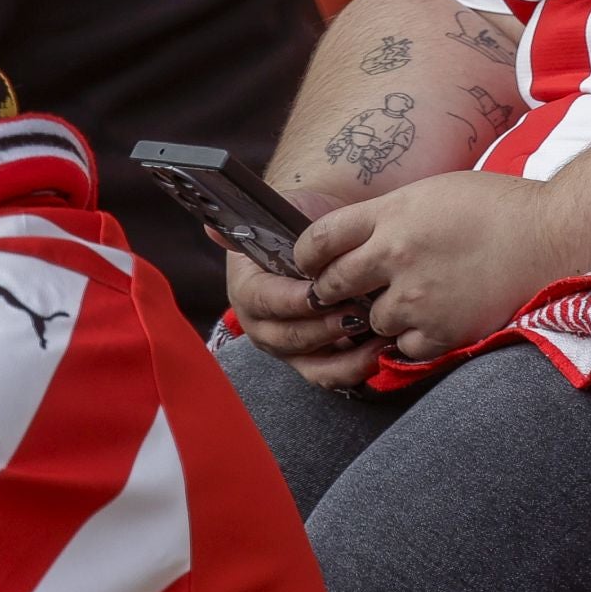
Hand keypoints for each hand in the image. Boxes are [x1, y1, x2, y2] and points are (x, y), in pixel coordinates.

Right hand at [222, 189, 385, 388]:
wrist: (324, 238)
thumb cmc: (304, 225)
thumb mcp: (281, 216)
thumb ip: (251, 225)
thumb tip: (210, 228)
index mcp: (246, 287)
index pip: (262, 300)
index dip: (290, 300)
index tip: (320, 294)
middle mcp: (260, 322)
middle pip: (286, 337)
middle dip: (323, 329)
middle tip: (358, 315)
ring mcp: (286, 345)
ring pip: (309, 364)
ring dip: (344, 357)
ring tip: (376, 339)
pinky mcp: (312, 360)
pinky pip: (329, 375)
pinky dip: (355, 368)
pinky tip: (380, 352)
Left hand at [297, 171, 577, 359]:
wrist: (552, 233)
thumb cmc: (494, 207)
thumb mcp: (426, 194)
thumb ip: (383, 219)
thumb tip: (348, 242)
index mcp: (388, 215)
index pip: (317, 240)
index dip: (306, 257)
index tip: (309, 265)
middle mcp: (394, 254)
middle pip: (331, 285)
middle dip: (332, 293)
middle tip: (341, 294)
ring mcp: (418, 296)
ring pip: (369, 321)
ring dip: (381, 317)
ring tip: (411, 303)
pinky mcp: (444, 329)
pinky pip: (405, 347)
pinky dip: (413, 340)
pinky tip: (432, 322)